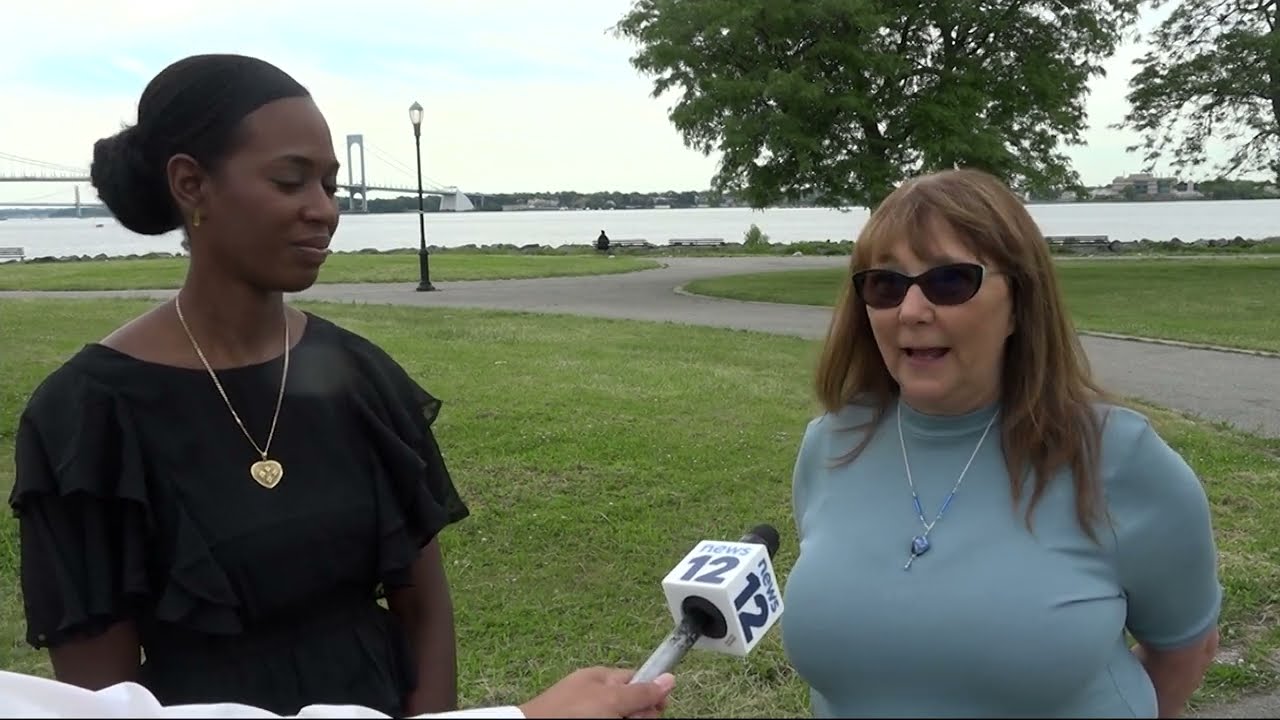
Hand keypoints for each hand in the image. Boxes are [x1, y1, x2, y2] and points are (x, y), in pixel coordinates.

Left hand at [518, 667, 675, 718]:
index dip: (650, 697)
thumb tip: (668, 679)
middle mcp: (596, 697)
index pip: (638, 682)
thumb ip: (641, 692)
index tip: (657, 709)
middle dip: (637, 716)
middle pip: (633, 706)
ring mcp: (591, 715)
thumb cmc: (565, 714)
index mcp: (601, 679)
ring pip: (623, 719)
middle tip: (624, 719)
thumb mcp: (611, 700)